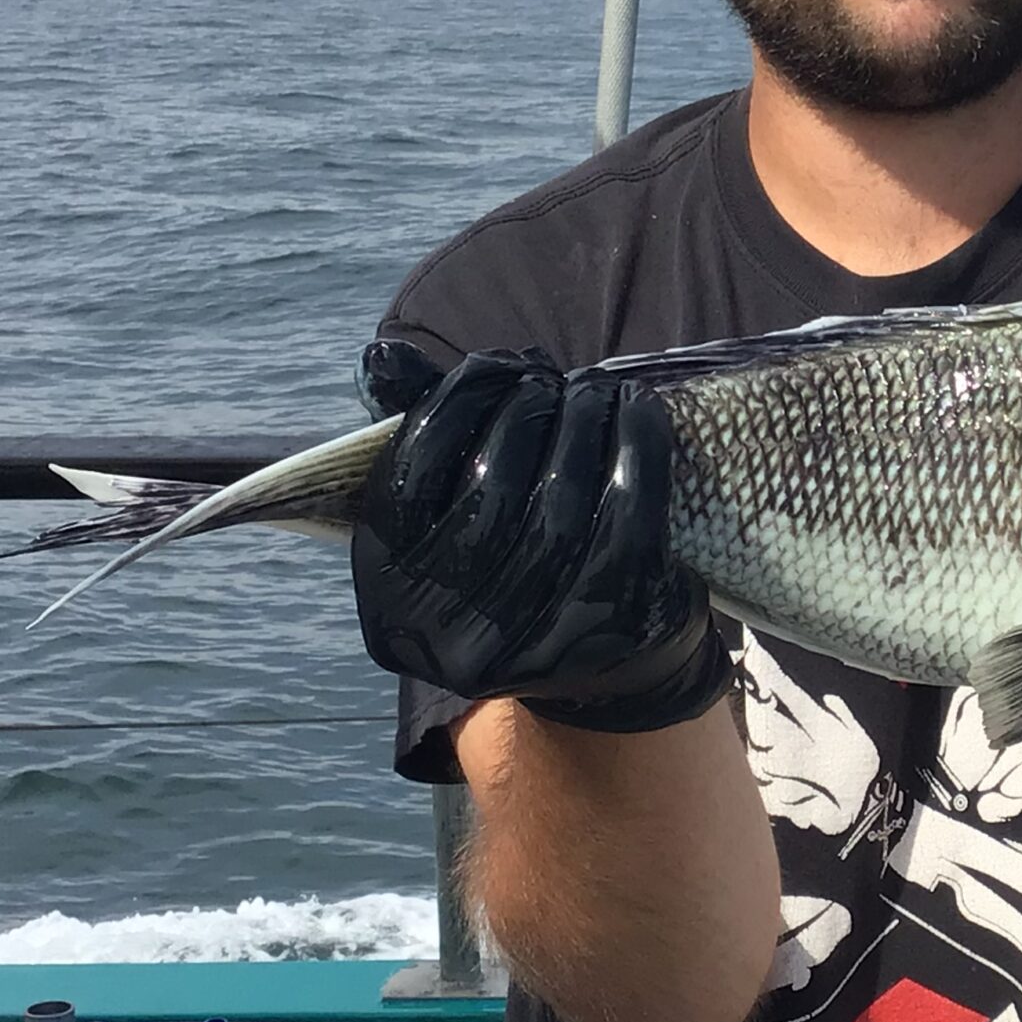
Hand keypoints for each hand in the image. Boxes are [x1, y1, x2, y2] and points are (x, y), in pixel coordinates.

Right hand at [351, 346, 731, 732]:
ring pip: (559, 499)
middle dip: (530, 408)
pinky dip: (638, 446)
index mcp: (388, 588)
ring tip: (597, 389)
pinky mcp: (608, 629)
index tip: (502, 368)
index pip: (413, 470)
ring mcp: (527, 641)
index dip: (460, 399)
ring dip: (584, 419)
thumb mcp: (450, 510)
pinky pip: (628, 516)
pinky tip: (638, 411)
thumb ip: (419, 433)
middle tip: (558, 380)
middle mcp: (445, 628)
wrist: (600, 665)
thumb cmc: (513, 562)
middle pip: (491, 483)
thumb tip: (382, 356)